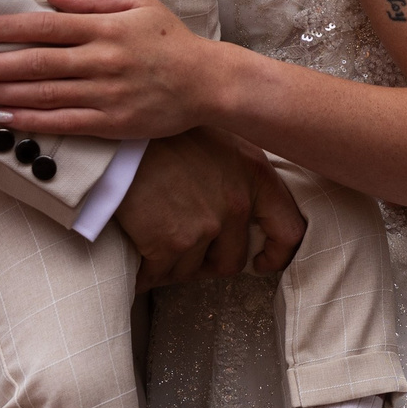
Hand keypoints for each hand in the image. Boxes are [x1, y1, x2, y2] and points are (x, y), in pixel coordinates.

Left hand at [0, 0, 226, 138]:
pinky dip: (29, 122)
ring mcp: (104, 94)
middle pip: (34, 63)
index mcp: (103, 27)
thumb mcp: (137, 2)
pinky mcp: (110, 123)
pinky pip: (62, 123)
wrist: (207, 82)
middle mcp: (100, 60)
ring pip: (42, 95)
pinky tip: (1, 120)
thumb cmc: (169, 39)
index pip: (42, 25)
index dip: (2, 28)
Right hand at [114, 128, 305, 288]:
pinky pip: (159, 275)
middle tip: (183, 244)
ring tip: (151, 237)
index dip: (275, 253)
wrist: (117, 135)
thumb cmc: (164, 132)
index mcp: (255, 176)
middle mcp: (236, 203)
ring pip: (191, 270)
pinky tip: (134, 256)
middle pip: (232, 261)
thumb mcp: (218, 138)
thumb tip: (246, 205)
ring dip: (173, 264)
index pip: (289, 231)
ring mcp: (204, 226)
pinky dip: (145, 272)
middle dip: (208, 260)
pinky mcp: (171, 243)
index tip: (261, 261)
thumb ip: (238, 171)